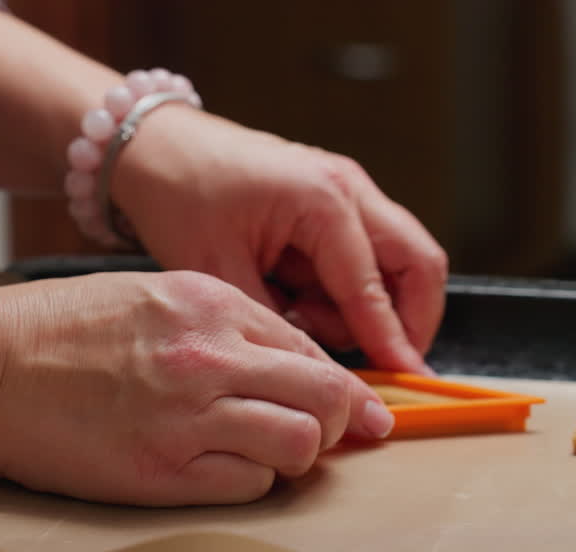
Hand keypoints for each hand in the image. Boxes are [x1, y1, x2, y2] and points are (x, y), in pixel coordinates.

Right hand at [0, 271, 394, 505]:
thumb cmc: (53, 331)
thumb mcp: (148, 298)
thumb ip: (218, 327)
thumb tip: (280, 365)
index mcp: (208, 302)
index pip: (311, 349)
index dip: (342, 386)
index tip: (354, 409)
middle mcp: (209, 355)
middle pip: (327, 396)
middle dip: (339, 423)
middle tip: (326, 439)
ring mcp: (187, 415)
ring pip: (301, 445)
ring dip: (296, 457)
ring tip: (267, 456)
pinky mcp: (161, 471)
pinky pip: (249, 485)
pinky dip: (250, 483)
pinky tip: (220, 472)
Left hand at [114, 109, 447, 372]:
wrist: (157, 146)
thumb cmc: (180, 194)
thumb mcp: (217, 269)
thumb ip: (273, 323)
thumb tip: (314, 371)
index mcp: (322, 199)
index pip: (372, 286)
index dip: (390, 340)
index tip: (406, 382)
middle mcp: (349, 189)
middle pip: (418, 264)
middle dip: (410, 321)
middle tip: (385, 364)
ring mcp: (347, 192)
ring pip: (397, 264)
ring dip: (365, 307)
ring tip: (295, 314)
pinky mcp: (334, 203)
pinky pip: (364, 258)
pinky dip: (345, 291)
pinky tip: (292, 298)